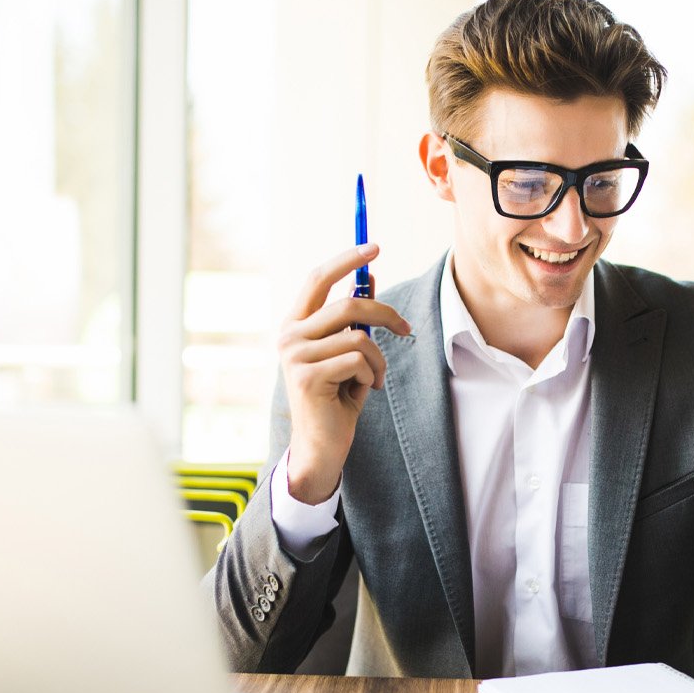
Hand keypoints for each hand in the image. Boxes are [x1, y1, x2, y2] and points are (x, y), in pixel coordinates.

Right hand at [278, 243, 411, 504]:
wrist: (321, 445)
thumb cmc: (336, 398)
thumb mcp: (348, 353)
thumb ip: (354, 320)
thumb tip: (370, 280)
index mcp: (295, 324)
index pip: (318, 278)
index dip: (347, 260)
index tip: (374, 247)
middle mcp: (289, 335)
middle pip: (348, 304)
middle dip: (385, 314)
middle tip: (405, 328)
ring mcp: (294, 355)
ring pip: (359, 337)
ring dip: (378, 360)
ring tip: (375, 378)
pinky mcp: (305, 376)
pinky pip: (358, 361)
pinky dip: (371, 376)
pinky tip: (364, 392)